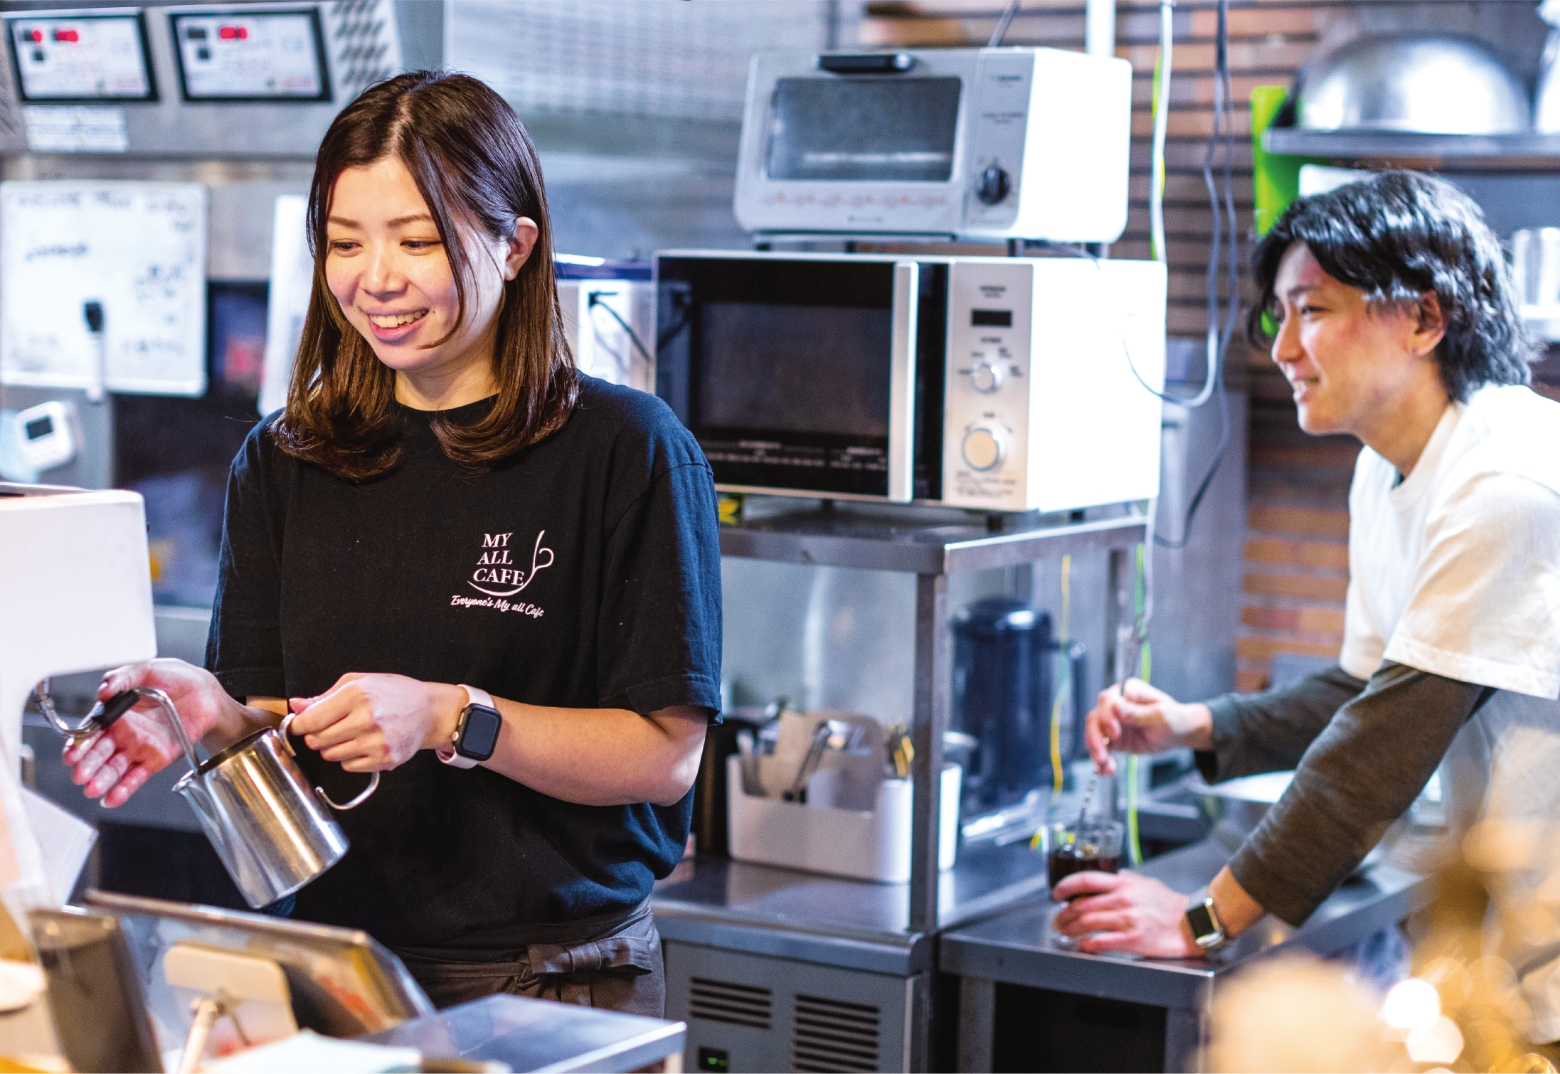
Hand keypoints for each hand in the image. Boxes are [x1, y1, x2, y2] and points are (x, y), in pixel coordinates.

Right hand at [62, 659, 228, 806]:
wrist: (207, 693)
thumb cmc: (177, 679)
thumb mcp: (148, 669)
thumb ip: (123, 677)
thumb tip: (104, 690)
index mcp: (116, 713)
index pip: (91, 731)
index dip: (80, 743)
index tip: (72, 754)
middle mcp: (123, 733)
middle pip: (99, 753)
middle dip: (87, 765)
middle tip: (80, 774)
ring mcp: (138, 748)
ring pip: (114, 768)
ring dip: (102, 780)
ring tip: (93, 789)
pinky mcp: (156, 759)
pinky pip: (137, 776)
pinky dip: (124, 789)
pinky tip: (111, 798)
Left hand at [289, 673, 463, 771]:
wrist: (429, 711)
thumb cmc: (395, 693)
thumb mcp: (360, 682)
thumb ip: (326, 696)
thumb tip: (297, 705)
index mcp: (357, 695)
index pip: (311, 719)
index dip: (299, 724)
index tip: (300, 725)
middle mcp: (366, 719)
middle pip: (317, 740)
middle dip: (316, 735)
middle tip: (330, 727)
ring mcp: (376, 742)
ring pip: (330, 755)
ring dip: (333, 747)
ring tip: (351, 734)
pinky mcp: (384, 759)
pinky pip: (348, 766)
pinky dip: (350, 758)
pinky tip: (363, 744)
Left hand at [1051, 871, 1201, 958]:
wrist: (1193, 923)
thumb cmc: (1171, 905)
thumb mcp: (1147, 883)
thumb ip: (1127, 879)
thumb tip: (1111, 877)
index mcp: (1124, 883)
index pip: (1086, 880)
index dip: (1065, 886)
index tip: (1055, 893)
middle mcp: (1123, 899)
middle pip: (1082, 905)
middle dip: (1063, 915)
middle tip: (1057, 922)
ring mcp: (1128, 919)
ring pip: (1087, 923)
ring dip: (1071, 930)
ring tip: (1065, 934)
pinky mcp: (1134, 939)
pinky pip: (1103, 942)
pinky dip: (1088, 944)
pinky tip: (1083, 946)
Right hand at [1084, 679, 1211, 774]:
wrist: (1179, 733)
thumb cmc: (1173, 718)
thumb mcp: (1160, 716)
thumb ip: (1137, 713)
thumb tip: (1115, 707)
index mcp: (1127, 691)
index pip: (1108, 700)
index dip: (1107, 716)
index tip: (1115, 733)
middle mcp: (1115, 704)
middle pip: (1095, 717)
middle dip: (1095, 737)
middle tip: (1102, 755)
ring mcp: (1112, 721)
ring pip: (1094, 733)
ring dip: (1096, 750)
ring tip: (1104, 765)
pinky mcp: (1112, 738)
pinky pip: (1101, 748)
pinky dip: (1101, 760)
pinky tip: (1106, 770)